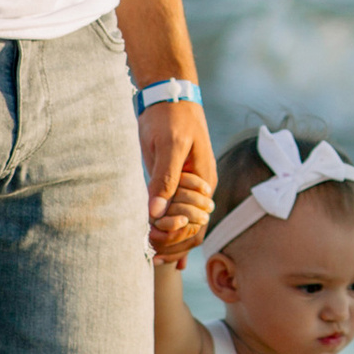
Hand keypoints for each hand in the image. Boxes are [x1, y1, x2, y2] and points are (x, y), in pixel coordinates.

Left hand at [139, 99, 215, 263]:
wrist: (169, 95)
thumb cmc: (170, 117)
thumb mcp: (168, 145)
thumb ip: (164, 178)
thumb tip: (156, 212)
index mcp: (203, 181)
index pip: (195, 224)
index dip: (175, 239)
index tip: (152, 245)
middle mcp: (199, 188)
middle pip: (192, 229)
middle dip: (172, 245)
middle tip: (149, 257)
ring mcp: (187, 186)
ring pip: (183, 224)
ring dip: (169, 240)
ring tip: (150, 256)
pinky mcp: (174, 181)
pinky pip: (173, 211)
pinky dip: (166, 229)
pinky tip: (155, 245)